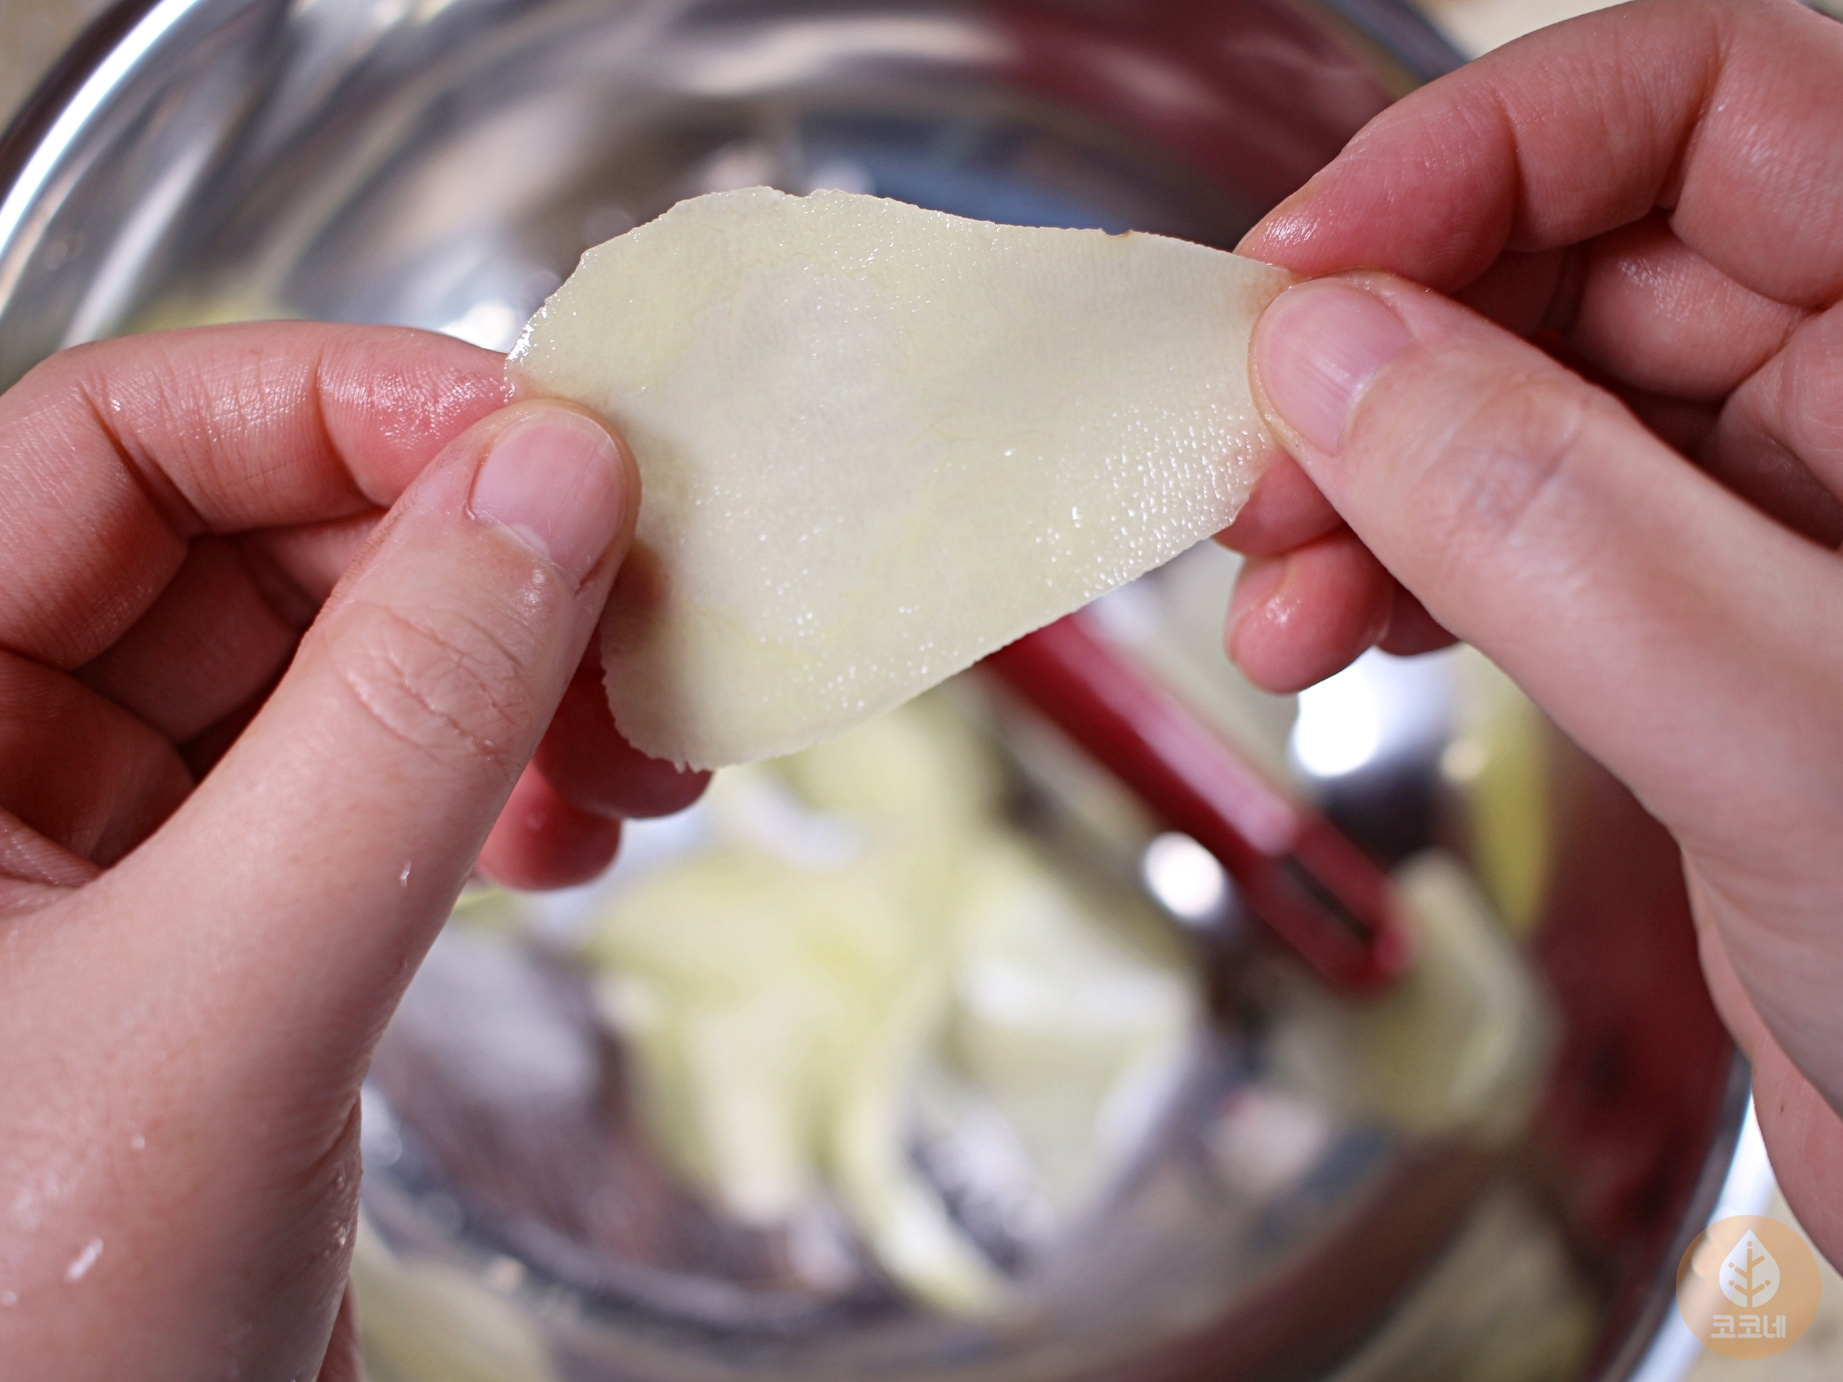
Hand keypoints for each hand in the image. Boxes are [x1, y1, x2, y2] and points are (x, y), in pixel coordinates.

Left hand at [0, 323, 702, 1378]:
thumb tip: (555, 485)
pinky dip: (492, 794)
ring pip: (336, 671)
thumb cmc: (19, 1339)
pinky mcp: (213, 940)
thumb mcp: (219, 1009)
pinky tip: (574, 833)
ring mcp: (102, 855)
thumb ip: (396, 733)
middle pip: (251, 546)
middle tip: (641, 608)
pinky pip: (370, 795)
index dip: (337, 407)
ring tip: (641, 749)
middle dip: (469, 569)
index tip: (550, 438)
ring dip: (511, 685)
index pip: (111, 443)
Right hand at [1220, 0, 1842, 1261]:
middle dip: (1388, 357)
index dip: (1487, 154)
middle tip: (1255, 460)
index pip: (1710, 106)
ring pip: (1524, 411)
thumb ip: (1551, 521)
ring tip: (1274, 593)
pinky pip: (1522, 539)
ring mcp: (1782, 520)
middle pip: (1582, 260)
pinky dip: (1407, 576)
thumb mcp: (1786, 722)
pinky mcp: (1700, 630)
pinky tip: (1341, 635)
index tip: (1308, 268)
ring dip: (1368, 487)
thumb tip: (1332, 354)